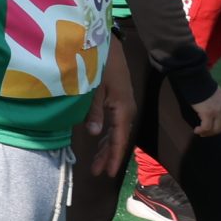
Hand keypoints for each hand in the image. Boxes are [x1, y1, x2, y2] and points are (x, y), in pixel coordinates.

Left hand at [85, 55, 135, 175]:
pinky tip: (100, 144)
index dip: (113, 157)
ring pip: (116, 133)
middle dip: (107, 156)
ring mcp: (123, 107)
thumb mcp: (95, 88)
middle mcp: (126, 111)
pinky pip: (114, 125)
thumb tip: (94, 134)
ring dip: (107, 148)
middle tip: (96, 172)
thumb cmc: (101, 66)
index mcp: (123, 110)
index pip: (119, 139)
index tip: (109, 173)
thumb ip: (94, 111)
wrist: (109, 48)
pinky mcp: (118, 103)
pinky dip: (107, 136)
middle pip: (118, 139)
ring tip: (96, 164)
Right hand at [187, 87, 220, 140]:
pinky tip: (196, 130)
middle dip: (212, 133)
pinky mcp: (208, 114)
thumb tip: (210, 112)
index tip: (209, 129)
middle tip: (204, 133)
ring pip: (214, 130)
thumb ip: (215, 104)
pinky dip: (201, 130)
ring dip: (207, 133)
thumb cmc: (202, 87)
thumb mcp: (213, 96)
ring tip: (199, 132)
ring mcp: (217, 112)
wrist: (197, 80)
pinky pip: (206, 127)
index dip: (217, 128)